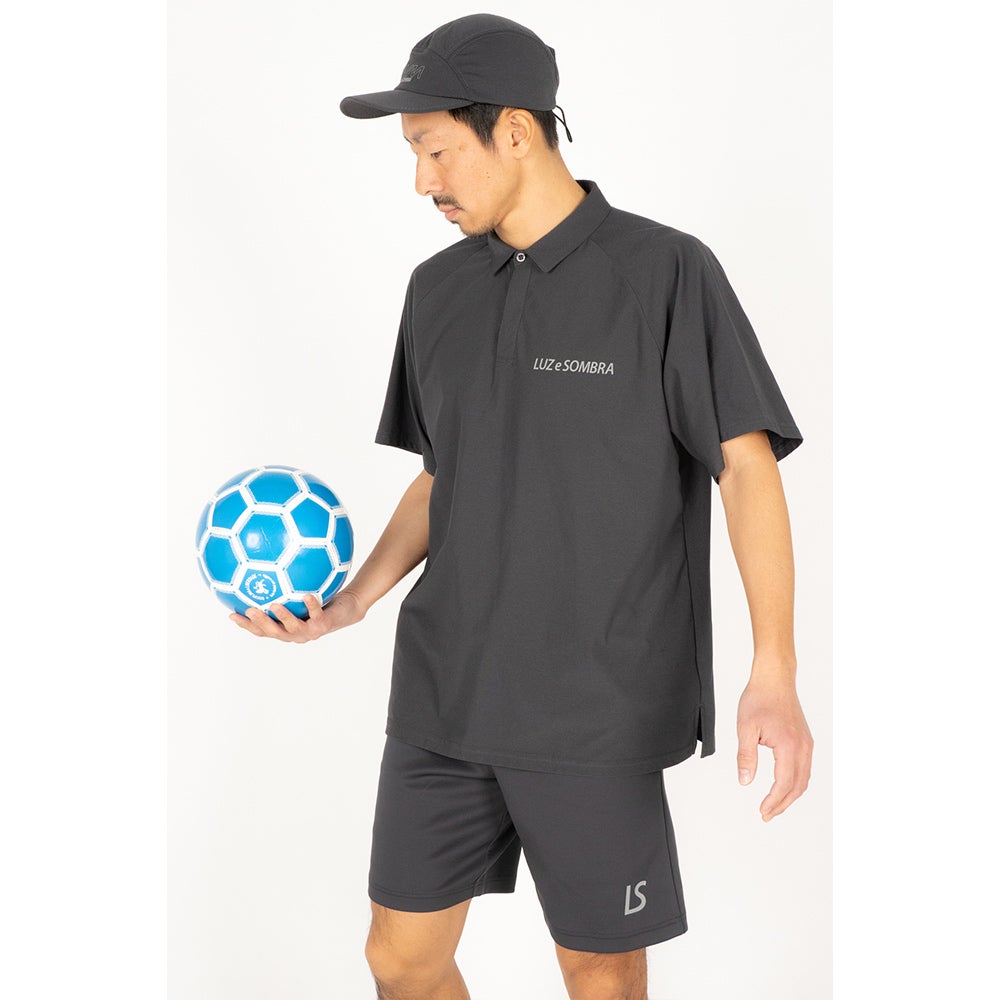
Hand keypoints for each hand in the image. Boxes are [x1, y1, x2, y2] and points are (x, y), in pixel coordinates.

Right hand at [229, 588, 365, 642]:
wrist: (347, 609)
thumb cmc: (319, 600)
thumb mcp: (298, 593)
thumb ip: (282, 587)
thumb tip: (263, 567)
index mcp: (285, 628)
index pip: (261, 630)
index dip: (246, 625)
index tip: (231, 614)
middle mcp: (296, 633)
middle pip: (273, 632)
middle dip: (259, 623)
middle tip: (248, 611)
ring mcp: (311, 630)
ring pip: (294, 627)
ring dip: (283, 617)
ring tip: (274, 605)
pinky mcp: (326, 624)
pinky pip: (317, 613)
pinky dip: (311, 605)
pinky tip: (306, 594)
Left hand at [736, 673, 813, 821]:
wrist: (774, 679)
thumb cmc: (759, 699)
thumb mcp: (745, 728)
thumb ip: (746, 757)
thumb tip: (745, 781)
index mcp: (789, 746)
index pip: (784, 783)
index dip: (773, 801)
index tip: (762, 811)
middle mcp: (803, 747)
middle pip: (797, 786)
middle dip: (782, 804)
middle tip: (767, 814)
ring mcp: (807, 744)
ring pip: (804, 779)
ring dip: (790, 795)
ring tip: (774, 805)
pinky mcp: (806, 740)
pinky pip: (804, 768)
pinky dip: (795, 782)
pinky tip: (783, 786)